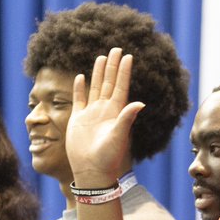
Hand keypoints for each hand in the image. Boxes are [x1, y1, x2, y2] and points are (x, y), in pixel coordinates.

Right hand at [65, 49, 145, 187]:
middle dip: (112, 66)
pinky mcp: (78, 120)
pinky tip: (81, 77)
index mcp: (116, 112)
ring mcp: (91, 114)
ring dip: (98, 72)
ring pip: (95, 87)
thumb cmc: (108, 157)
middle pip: (108, 82)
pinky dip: (80, 88)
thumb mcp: (119, 136)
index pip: (120, 86)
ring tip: (101, 57)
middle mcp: (105, 110)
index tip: (128, 56)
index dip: (124, 71)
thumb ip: (127, 118)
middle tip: (116, 48)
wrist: (91, 171)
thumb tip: (140, 103)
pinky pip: (79, 99)